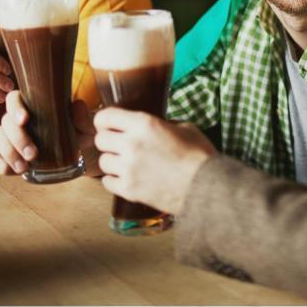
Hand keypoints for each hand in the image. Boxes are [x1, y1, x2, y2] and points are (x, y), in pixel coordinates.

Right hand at [0, 91, 97, 175]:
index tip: (25, 119)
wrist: (79, 155)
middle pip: (5, 122)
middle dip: (17, 138)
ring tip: (25, 166)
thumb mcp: (86, 127)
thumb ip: (83, 118)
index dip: (15, 107)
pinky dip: (0, 164)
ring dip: (9, 153)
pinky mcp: (8, 157)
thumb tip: (77, 105)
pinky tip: (14, 170)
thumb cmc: (80, 134)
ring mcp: (11, 138)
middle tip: (33, 154)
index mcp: (34, 106)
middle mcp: (19, 120)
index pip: (14, 99)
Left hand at [94, 108, 215, 214]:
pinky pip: (107, 182)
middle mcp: (131, 144)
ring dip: (113, 161)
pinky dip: (114, 180)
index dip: (105, 121)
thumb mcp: (185, 128)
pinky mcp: (128, 189)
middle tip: (120, 145)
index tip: (109, 125)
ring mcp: (128, 168)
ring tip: (127, 163)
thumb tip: (158, 126)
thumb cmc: (199, 156)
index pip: (105, 117)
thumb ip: (164, 124)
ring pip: (103, 161)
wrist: (206, 187)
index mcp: (144, 124)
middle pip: (100, 139)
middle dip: (109, 141)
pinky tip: (127, 178)